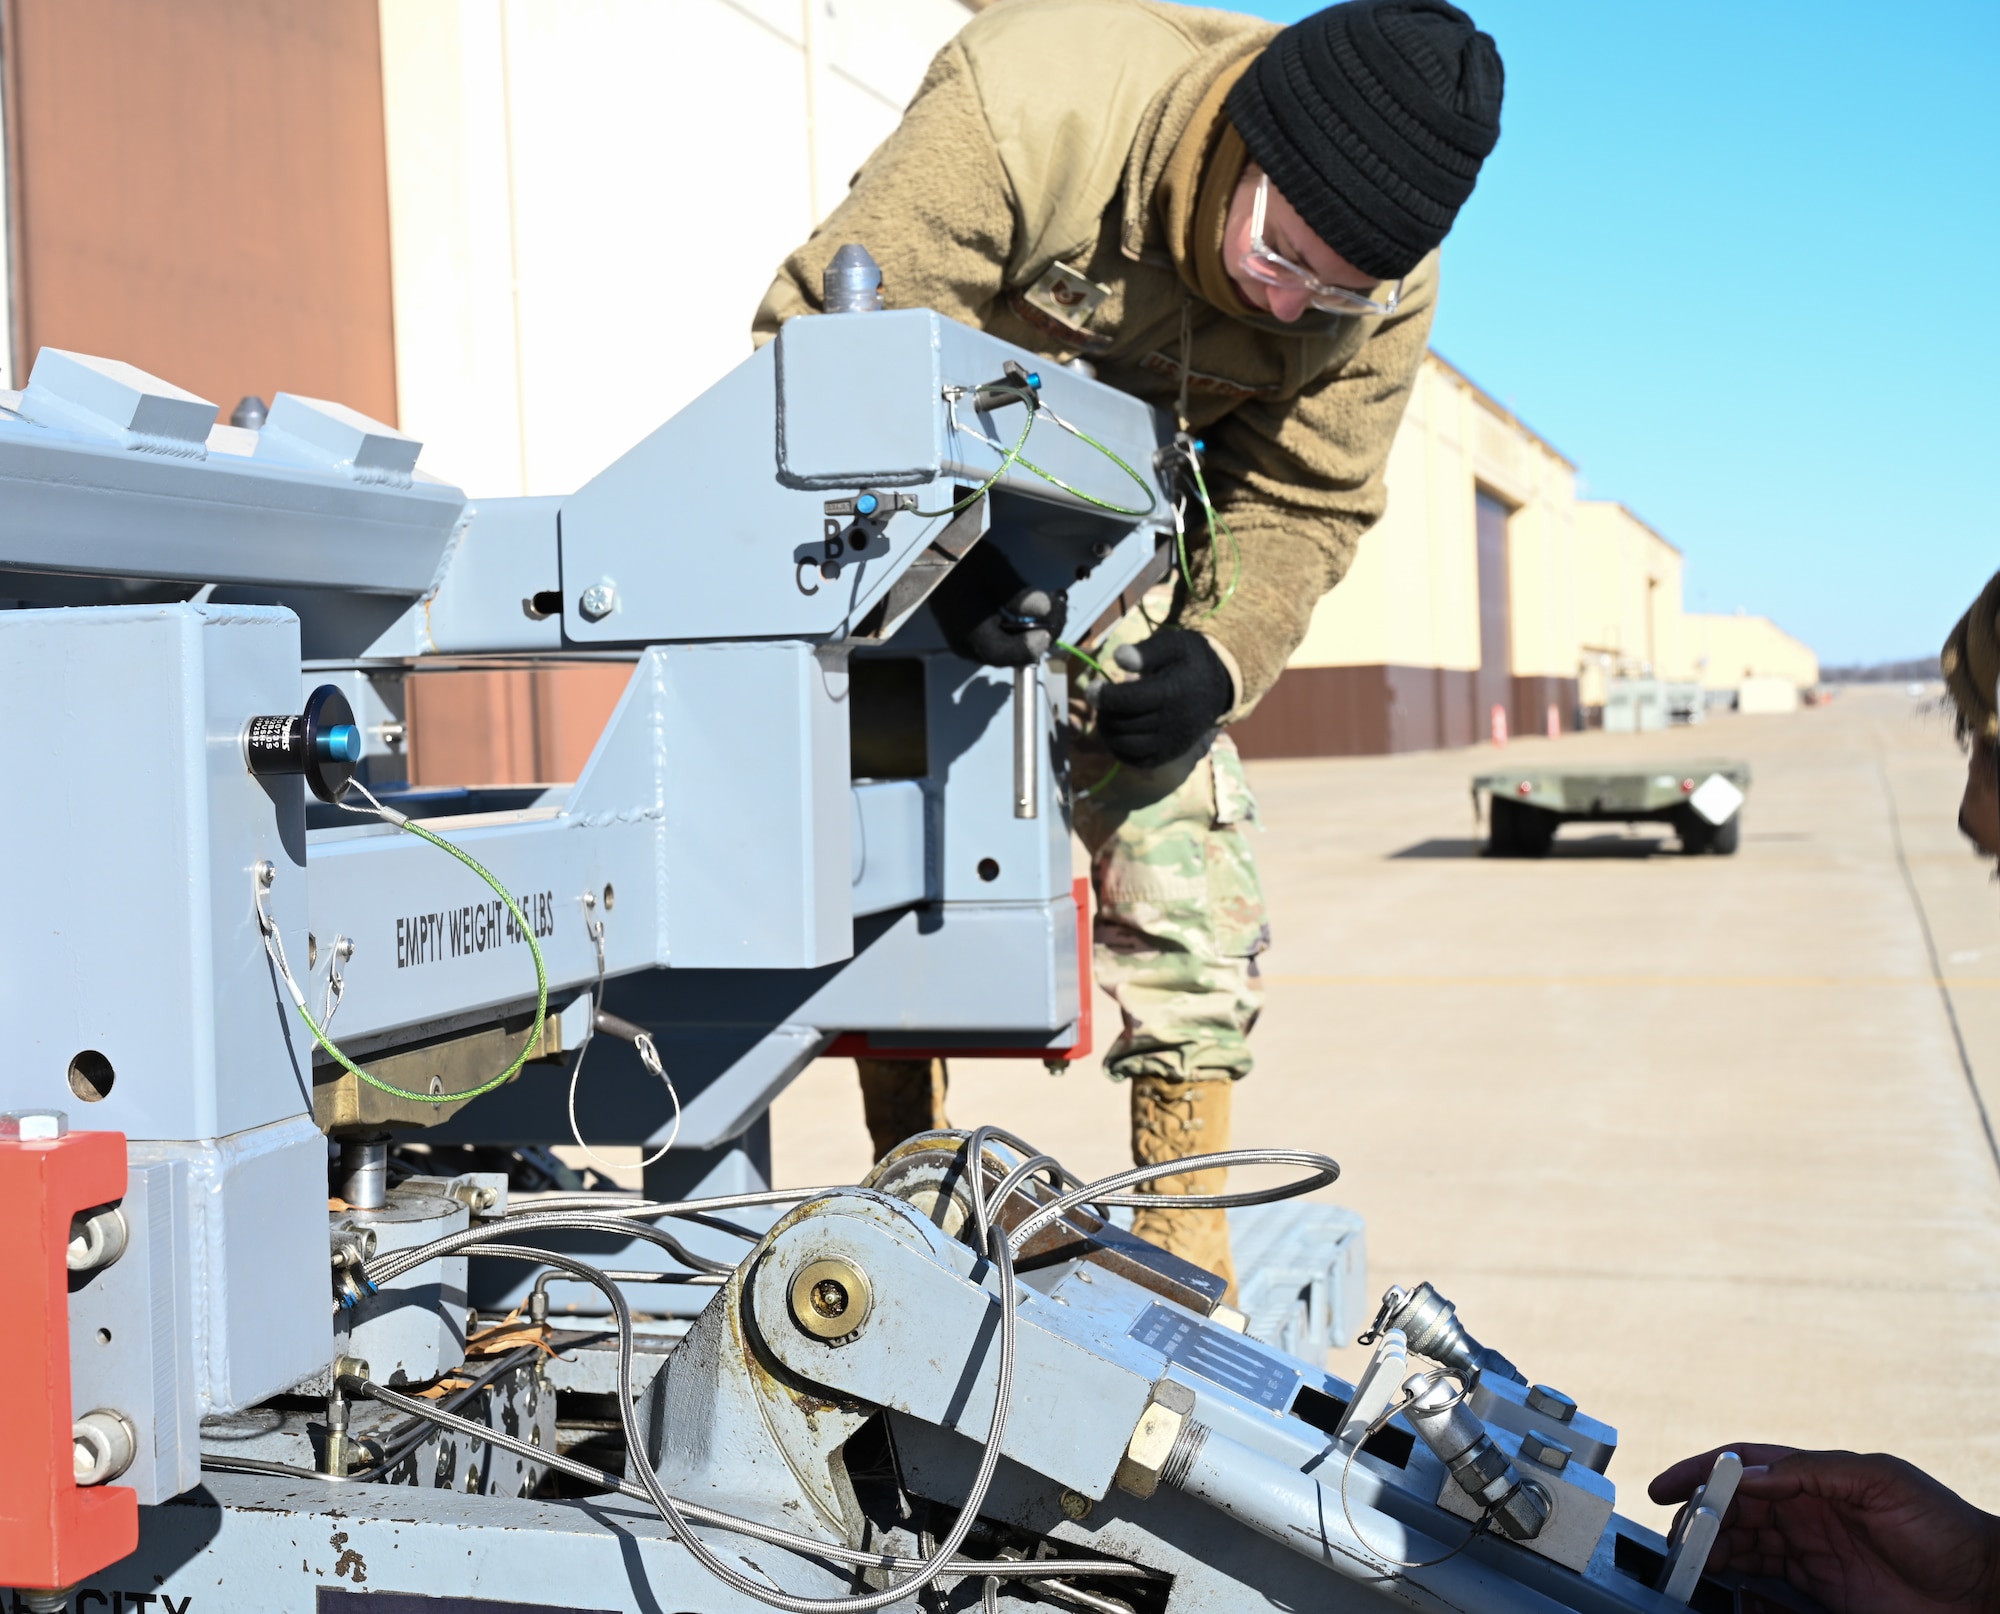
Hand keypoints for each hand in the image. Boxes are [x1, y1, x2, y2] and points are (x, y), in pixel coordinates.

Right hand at [932, 544, 1065, 666]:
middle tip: (1059, 605)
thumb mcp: (993, 571)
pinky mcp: (973, 637)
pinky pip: (1004, 641)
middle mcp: (972, 649)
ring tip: (1051, 603)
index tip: (1054, 617)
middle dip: (1043, 631)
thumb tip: (1043, 609)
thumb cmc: (960, 562)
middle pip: (1017, 654)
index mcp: (975, 638)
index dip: (1040, 639)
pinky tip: (1030, 609)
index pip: (1016, 654)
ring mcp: (971, 645)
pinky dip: (1021, 627)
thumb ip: (1018, 594)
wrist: (929, 560)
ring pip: (1013, 648)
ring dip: (1035, 628)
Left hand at [1093, 629, 1232, 768]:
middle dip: (1104, 712)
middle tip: (1101, 699)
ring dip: (1108, 732)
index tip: (1092, 688)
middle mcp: (1173, 722)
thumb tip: (1117, 656)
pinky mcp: (1171, 754)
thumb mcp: (1171, 645)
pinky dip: (1120, 751)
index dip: (1103, 696)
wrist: (1219, 687)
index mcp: (1172, 692)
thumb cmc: (1189, 662)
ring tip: (1106, 715)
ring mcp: (1172, 742)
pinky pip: (1138, 762)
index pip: (1129, 700)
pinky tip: (1116, 733)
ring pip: (1126, 746)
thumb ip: (1145, 651)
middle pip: (1123, 724)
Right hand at [1649, 1445, 1999, 1613]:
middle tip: (1677, 1540)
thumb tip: (1748, 1475)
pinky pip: (1765, 1586)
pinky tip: (1725, 1588)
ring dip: (1713, 1554)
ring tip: (1691, 1568)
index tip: (1668, 1488)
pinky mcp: (1820, 1593)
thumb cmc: (1942, 1526)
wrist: (1984, 1590)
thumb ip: (1810, 1472)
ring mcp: (1811, 1553)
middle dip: (1699, 1520)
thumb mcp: (1879, 1479)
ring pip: (1742, 1547)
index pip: (1743, 1467)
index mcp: (1815, 1477)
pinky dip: (1739, 1586)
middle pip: (1733, 1510)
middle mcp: (1806, 1512)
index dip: (1701, 1473)